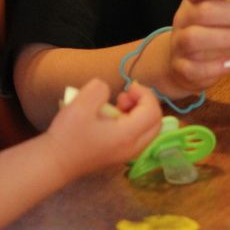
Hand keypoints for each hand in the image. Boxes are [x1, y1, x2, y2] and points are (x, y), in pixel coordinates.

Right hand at [46, 79, 161, 180]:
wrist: (54, 162)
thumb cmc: (68, 135)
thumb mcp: (81, 104)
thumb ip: (99, 90)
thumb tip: (107, 91)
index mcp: (127, 136)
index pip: (153, 112)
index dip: (145, 94)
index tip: (128, 87)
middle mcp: (132, 148)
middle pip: (156, 123)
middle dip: (145, 103)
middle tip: (126, 96)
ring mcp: (126, 154)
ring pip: (148, 130)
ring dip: (139, 112)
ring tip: (119, 104)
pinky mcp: (118, 155)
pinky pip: (138, 136)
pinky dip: (132, 122)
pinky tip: (113, 116)